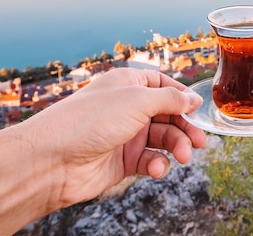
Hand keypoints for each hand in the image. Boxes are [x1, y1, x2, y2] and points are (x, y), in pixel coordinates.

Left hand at [27, 67, 206, 209]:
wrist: (52, 161)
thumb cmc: (88, 121)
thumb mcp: (137, 100)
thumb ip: (170, 100)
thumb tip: (193, 100)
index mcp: (128, 84)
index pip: (162, 85)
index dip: (181, 97)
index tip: (197, 108)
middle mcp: (127, 108)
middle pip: (168, 114)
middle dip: (185, 127)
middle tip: (200, 142)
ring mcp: (125, 135)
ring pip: (163, 139)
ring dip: (176, 147)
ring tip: (183, 156)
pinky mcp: (123, 161)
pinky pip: (150, 160)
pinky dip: (158, 164)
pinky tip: (156, 167)